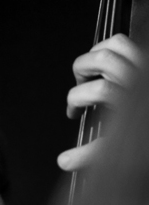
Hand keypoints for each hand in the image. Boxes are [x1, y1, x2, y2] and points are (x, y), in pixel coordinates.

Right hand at [57, 33, 143, 171]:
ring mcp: (146, 69)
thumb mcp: (121, 151)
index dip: (74, 101)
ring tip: (90, 69)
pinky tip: (109, 65)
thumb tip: (65, 160)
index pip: (95, 90)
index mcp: (130, 99)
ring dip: (96, 53)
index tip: (74, 113)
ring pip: (116, 44)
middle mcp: (139, 79)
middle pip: (102, 59)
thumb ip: (91, 155)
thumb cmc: (147, 139)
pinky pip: (130, 46)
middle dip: (81, 70)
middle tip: (79, 87)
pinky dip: (114, 49)